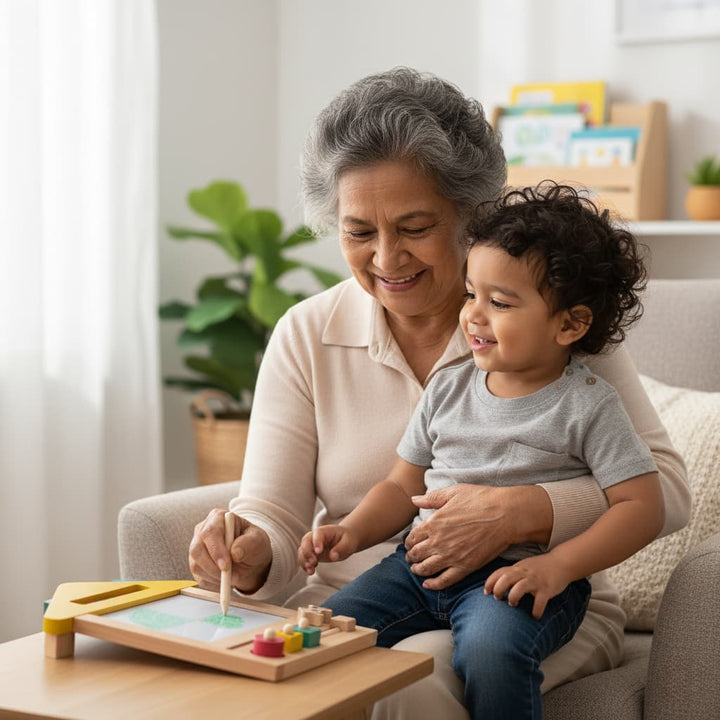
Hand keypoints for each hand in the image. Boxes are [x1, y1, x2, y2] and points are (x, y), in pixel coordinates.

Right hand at [189, 508, 272, 593]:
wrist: (250, 560)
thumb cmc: (254, 545)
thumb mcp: (259, 540)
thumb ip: (249, 543)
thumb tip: (235, 552)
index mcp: (218, 518)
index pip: (210, 532)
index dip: (216, 550)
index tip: (226, 566)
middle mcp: (203, 530)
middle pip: (197, 550)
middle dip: (213, 567)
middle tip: (230, 577)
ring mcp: (197, 547)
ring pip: (196, 565)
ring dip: (215, 576)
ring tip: (234, 576)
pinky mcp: (195, 564)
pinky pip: (199, 577)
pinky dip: (214, 582)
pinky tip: (226, 578)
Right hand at [297, 525, 358, 574]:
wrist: (345, 540)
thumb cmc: (347, 539)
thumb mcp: (348, 543)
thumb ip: (341, 548)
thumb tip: (333, 556)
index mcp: (325, 531)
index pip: (317, 534)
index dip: (316, 542)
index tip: (318, 552)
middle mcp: (315, 537)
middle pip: (305, 541)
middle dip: (307, 552)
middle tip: (313, 562)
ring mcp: (312, 546)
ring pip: (302, 551)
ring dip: (304, 561)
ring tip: (311, 571)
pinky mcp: (312, 554)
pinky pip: (304, 559)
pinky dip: (305, 566)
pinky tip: (311, 572)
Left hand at [404, 484, 549, 590]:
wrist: (506, 515)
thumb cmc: (482, 499)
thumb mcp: (454, 492)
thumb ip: (432, 498)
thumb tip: (414, 499)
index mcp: (435, 523)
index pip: (413, 537)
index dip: (409, 542)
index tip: (410, 543)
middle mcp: (439, 542)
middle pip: (416, 554)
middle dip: (411, 557)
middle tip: (410, 558)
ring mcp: (451, 556)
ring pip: (426, 569)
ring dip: (418, 570)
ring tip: (416, 570)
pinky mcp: (465, 567)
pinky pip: (444, 581)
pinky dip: (433, 585)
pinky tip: (427, 585)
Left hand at [484, 555, 572, 618]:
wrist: (562, 562)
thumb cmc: (540, 567)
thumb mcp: (524, 566)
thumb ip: (512, 573)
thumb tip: (498, 584)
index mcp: (518, 568)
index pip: (500, 572)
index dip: (490, 582)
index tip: (486, 592)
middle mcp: (525, 573)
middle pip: (507, 578)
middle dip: (498, 588)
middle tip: (497, 598)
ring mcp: (536, 581)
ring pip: (520, 587)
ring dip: (513, 596)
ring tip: (513, 604)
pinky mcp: (547, 589)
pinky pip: (540, 601)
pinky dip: (536, 610)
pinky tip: (535, 615)